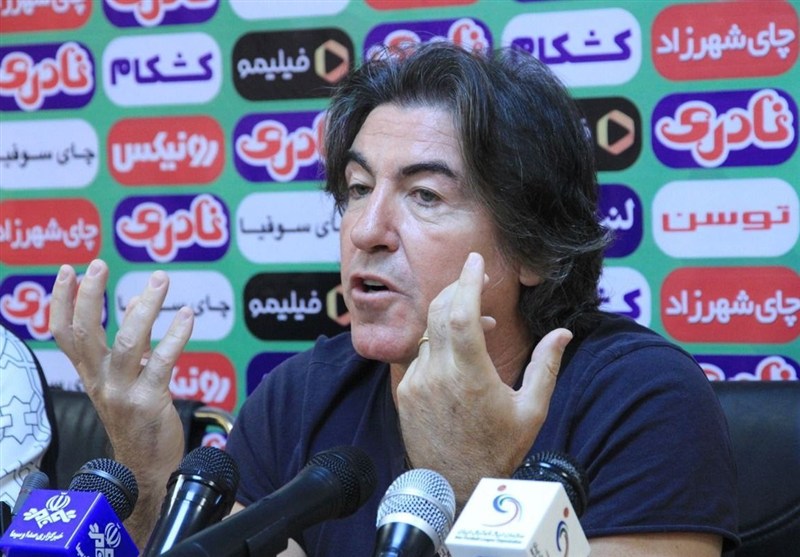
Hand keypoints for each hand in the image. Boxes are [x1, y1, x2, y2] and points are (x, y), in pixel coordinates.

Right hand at [49, 259, 192, 544]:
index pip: (64, 334)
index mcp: (91, 375)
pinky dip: (176, 335)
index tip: (69, 270)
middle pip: (85, 333)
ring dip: (144, 307)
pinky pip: (163, 361)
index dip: (62, 301)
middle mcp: (100, 382)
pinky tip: (187, 315)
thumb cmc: (138, 420)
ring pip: (127, 342)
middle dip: (90, 296)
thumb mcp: (124, 381)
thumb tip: (137, 302)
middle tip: (100, 265)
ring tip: (159, 280)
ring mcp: (122, 392)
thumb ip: (129, 345)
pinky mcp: (149, 402)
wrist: (146, 470)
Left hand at [396, 252, 571, 505]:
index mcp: (471, 376)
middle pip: (439, 311)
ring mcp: (416, 383)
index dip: (467, 282)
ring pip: (429, 331)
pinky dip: (439, 342)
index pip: (461, 313)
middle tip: (478, 278)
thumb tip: (563, 333)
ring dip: (452, 316)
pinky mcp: (405, 392)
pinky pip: (421, 354)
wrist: (455, 486)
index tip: (475, 260)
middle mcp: (438, 375)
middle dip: (458, 287)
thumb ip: (547, 366)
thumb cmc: (499, 450)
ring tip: (483, 323)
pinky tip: (460, 352)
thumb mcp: (532, 410)